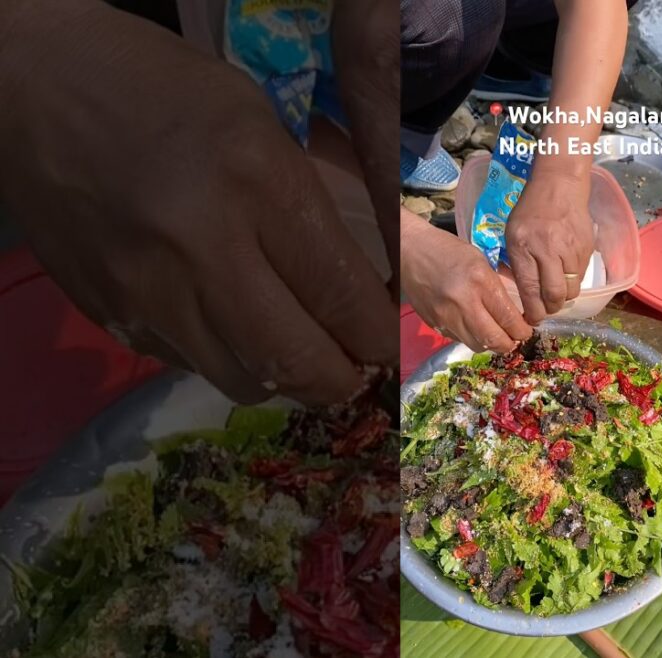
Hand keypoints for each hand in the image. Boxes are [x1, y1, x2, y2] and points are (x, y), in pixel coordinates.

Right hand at [0, 3, 396, 404]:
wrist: (27, 85)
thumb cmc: (161, 89)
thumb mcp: (260, 122)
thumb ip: (312, 206)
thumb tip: (363, 282)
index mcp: (254, 182)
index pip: (339, 292)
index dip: (376, 334)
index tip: (388, 344)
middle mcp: (201, 247)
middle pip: (295, 360)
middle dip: (340, 379)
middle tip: (355, 372)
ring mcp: (145, 290)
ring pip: (242, 380)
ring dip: (283, 377)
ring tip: (297, 351)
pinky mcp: (107, 313)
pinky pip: (189, 364)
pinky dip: (225, 358)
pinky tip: (230, 326)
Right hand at [401, 211, 531, 352]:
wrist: (410, 251)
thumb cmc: (449, 250)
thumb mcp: (481, 261)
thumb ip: (497, 287)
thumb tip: (515, 313)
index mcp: (480, 282)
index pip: (508, 318)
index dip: (522, 331)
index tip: (527, 331)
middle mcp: (464, 303)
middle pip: (494, 339)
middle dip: (509, 344)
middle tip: (515, 339)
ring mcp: (446, 316)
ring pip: (477, 345)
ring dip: (490, 344)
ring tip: (496, 336)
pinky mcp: (434, 323)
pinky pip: (459, 339)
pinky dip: (471, 338)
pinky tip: (474, 328)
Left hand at [504, 172, 594, 322]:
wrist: (560, 185)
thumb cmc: (530, 209)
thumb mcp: (513, 234)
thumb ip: (517, 263)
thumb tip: (524, 293)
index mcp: (525, 247)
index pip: (531, 289)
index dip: (532, 311)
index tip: (531, 319)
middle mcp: (549, 250)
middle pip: (555, 295)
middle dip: (550, 309)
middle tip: (545, 311)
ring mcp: (571, 250)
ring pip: (571, 289)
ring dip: (563, 297)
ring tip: (555, 294)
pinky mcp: (587, 249)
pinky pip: (581, 276)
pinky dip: (573, 282)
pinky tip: (565, 274)